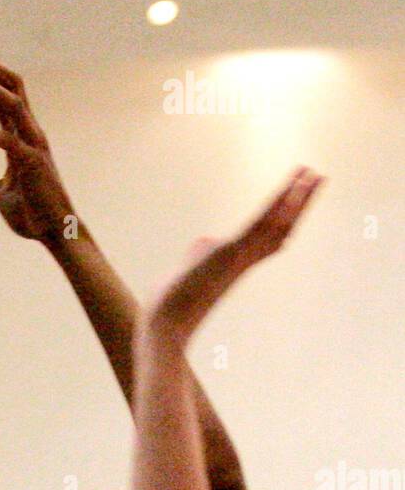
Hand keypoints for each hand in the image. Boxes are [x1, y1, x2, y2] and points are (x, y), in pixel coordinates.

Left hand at [0, 52, 75, 244]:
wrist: (54, 232)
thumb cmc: (31, 215)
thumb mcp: (0, 195)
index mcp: (23, 136)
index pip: (7, 95)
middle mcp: (31, 132)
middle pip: (13, 85)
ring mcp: (33, 144)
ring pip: (14, 103)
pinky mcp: (32, 162)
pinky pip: (8, 140)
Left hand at [145, 167, 324, 344]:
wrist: (168, 317)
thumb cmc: (177, 295)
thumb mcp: (196, 262)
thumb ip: (205, 247)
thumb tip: (206, 240)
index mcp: (242, 261)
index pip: (275, 235)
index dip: (291, 215)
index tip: (304, 196)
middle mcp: (248, 259)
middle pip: (284, 227)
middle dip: (303, 201)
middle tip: (320, 176)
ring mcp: (242, 256)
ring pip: (277, 223)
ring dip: (297, 196)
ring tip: (312, 173)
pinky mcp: (232, 252)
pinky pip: (261, 225)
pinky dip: (277, 205)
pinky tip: (290, 187)